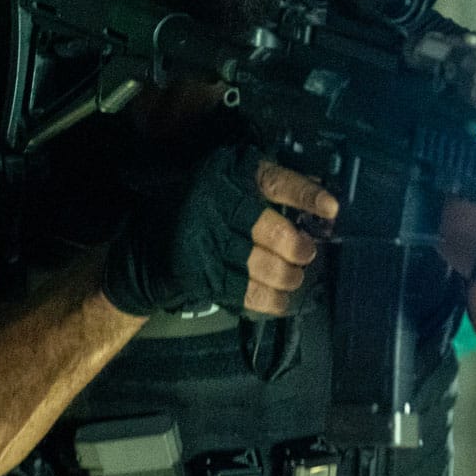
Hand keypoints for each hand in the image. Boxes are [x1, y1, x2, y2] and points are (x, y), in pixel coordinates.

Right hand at [101, 146, 337, 317]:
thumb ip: (265, 187)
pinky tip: (282, 302)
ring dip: (287, 276)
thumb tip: (321, 195)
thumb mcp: (222, 184)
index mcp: (222, 174)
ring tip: (296, 278)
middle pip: (269, 228)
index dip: (304, 194)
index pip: (272, 181)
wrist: (143, 249)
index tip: (333, 209)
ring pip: (260, 264)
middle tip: (308, 254)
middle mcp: (211, 203)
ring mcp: (202, 241)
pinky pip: (245, 291)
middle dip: (297, 246)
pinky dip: (270, 300)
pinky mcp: (198, 273)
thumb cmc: (196, 212)